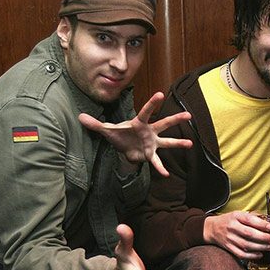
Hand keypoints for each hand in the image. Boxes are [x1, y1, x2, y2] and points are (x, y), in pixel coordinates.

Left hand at [78, 91, 192, 177]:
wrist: (123, 148)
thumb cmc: (119, 135)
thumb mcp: (106, 130)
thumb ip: (95, 124)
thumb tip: (79, 117)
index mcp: (139, 122)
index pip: (146, 111)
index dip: (153, 103)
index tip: (161, 94)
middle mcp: (149, 131)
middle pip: (164, 123)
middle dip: (175, 119)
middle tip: (188, 115)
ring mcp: (152, 142)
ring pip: (167, 141)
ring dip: (178, 143)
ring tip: (190, 144)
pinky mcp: (151, 154)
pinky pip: (157, 161)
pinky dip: (160, 168)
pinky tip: (166, 175)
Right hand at [203, 211, 269, 259]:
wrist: (212, 228)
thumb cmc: (229, 220)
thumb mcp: (238, 214)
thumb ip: (251, 217)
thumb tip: (268, 221)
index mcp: (235, 216)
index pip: (248, 219)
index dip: (260, 224)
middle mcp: (232, 227)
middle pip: (248, 233)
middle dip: (263, 237)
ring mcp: (229, 238)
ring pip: (246, 245)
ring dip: (260, 247)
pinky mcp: (229, 248)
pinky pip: (241, 254)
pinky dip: (251, 256)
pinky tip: (260, 254)